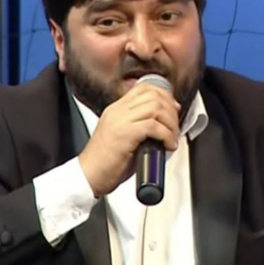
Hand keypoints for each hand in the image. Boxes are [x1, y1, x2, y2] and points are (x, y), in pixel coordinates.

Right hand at [78, 82, 180, 196]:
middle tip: (175, 126)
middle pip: (153, 95)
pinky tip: (168, 145)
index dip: (164, 95)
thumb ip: (141, 126)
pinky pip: (153, 126)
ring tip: (172, 137)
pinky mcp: (124, 134)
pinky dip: (167, 135)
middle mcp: (118, 111)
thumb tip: (165, 125)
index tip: (173, 109)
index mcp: (116, 109)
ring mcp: (120, 121)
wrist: (88, 176)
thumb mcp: (124, 137)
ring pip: (156, 107)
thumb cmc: (107, 162)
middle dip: (171, 110)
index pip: (143, 88)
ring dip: (171, 123)